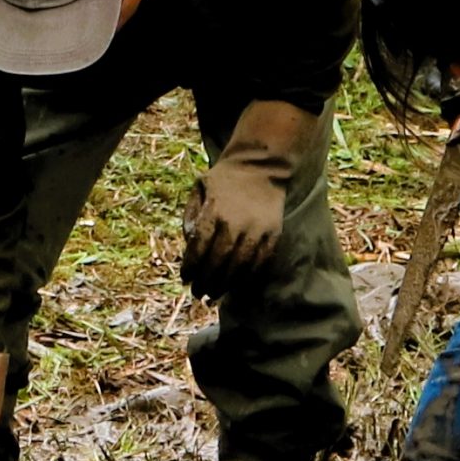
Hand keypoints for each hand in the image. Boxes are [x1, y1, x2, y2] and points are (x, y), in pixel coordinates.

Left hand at [183, 100, 320, 295]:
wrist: (262, 164)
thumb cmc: (225, 178)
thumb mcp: (199, 187)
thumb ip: (190, 215)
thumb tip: (188, 244)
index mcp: (214, 212)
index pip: (199, 248)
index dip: (191, 267)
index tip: (185, 279)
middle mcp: (236, 223)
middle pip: (218, 262)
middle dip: (206, 281)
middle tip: (198, 294)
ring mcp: (257, 230)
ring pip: (240, 266)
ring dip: (226, 285)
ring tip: (215, 295)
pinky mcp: (273, 233)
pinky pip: (261, 262)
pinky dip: (248, 277)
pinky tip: (237, 284)